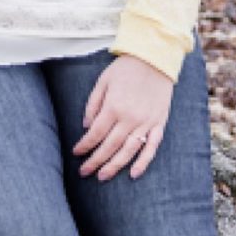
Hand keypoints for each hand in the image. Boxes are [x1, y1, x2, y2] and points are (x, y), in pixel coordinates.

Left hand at [75, 54, 170, 179]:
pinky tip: (133, 173)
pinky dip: (143, 162)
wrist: (154, 58)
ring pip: (129, 150)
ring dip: (115, 166)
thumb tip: (87, 128)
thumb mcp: (102, 81)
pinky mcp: (159, 123)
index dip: (85, 145)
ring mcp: (146, 122)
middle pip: (110, 146)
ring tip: (102, 176)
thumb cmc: (126, 69)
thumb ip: (93, 105)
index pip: (96, 134)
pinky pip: (152, 147)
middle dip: (95, 161)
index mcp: (114, 106)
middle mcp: (130, 118)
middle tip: (85, 172)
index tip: (76, 152)